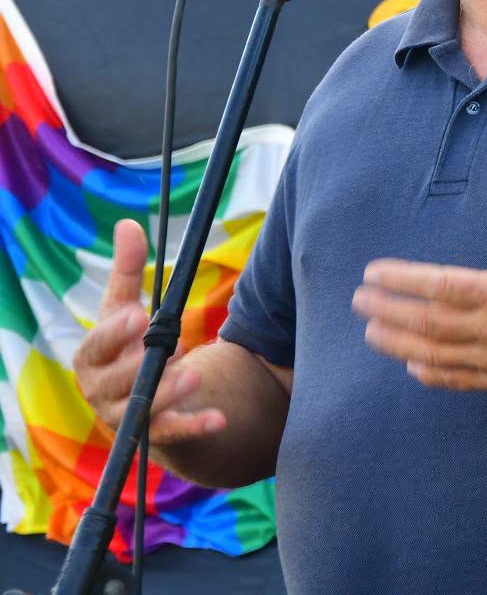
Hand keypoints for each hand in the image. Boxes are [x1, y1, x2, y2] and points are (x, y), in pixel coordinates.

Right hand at [72, 220, 226, 441]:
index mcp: (92, 360)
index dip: (113, 335)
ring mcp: (127, 417)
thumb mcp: (126, 309)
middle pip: (113, 384)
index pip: (95, 349)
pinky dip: (196, 426)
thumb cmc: (130, 345)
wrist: (149, 397)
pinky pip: (174, 435)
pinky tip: (219, 418)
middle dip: (138, 366)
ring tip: (194, 372)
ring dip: (167, 393)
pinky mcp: (157, 436)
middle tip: (171, 346)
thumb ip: (127, 271)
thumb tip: (128, 224)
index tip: (137, 317)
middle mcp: (102, 393)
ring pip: (141, 412)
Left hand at [352, 155, 486, 390]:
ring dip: (397, 343)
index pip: (440, 285)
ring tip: (370, 331)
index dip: (402, 280)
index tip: (374, 273)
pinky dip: (430, 373)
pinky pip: (457, 379)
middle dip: (386, 311)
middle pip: (427, 322)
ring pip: (434, 354)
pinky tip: (410, 364)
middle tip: (358, 300)